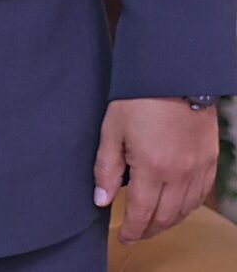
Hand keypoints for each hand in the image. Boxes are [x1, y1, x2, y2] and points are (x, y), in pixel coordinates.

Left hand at [95, 96, 220, 241]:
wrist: (175, 76)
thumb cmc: (137, 99)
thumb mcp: (111, 130)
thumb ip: (106, 168)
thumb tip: (101, 201)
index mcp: (152, 168)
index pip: (143, 211)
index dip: (133, 229)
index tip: (124, 238)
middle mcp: (180, 174)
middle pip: (166, 216)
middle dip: (150, 230)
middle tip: (137, 235)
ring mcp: (199, 168)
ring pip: (186, 209)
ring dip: (169, 221)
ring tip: (153, 224)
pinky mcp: (211, 160)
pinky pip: (201, 194)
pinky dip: (188, 207)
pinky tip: (177, 207)